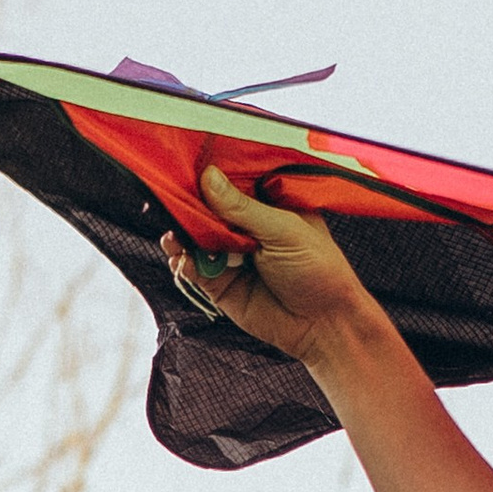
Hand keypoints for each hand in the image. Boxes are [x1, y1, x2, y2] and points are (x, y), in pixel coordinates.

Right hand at [162, 164, 381, 370]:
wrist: (324, 324)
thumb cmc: (318, 269)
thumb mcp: (283, 230)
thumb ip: (243, 208)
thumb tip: (208, 177)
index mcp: (267, 207)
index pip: (231, 185)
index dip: (208, 178)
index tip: (184, 167)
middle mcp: (246, 229)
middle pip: (207, 212)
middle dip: (187, 208)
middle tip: (167, 202)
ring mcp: (232, 257)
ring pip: (196, 241)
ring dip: (181, 238)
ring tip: (173, 238)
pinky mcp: (222, 286)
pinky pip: (195, 271)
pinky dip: (184, 265)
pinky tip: (182, 261)